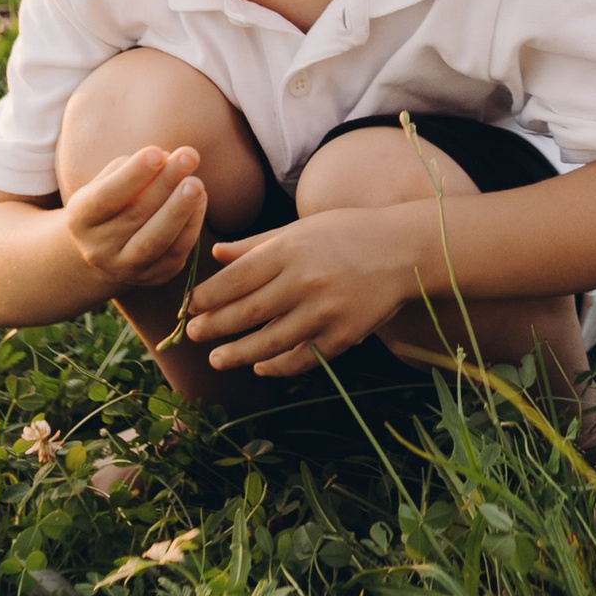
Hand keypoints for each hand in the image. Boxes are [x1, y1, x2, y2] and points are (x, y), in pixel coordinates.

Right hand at [62, 143, 209, 296]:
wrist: (110, 246)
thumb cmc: (115, 198)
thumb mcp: (111, 180)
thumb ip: (135, 168)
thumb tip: (170, 160)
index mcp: (80, 219)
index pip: (106, 197)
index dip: (132, 175)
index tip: (156, 152)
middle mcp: (98, 249)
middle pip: (134, 215)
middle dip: (165, 184)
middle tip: (189, 156)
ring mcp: (125, 268)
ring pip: (155, 240)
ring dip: (179, 210)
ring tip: (196, 183)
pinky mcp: (153, 277)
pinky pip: (176, 252)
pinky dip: (191, 226)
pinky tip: (200, 201)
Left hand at [185, 207, 419, 377]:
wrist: (404, 250)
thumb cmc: (347, 233)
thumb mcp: (301, 230)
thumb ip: (257, 245)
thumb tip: (215, 255)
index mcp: (290, 250)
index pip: (235, 280)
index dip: (207, 297)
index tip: (190, 306)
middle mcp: (305, 281)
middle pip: (246, 313)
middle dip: (214, 327)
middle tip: (192, 335)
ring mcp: (325, 312)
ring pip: (269, 343)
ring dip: (238, 354)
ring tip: (216, 360)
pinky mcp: (343, 336)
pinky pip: (302, 358)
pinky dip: (277, 366)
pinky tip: (261, 366)